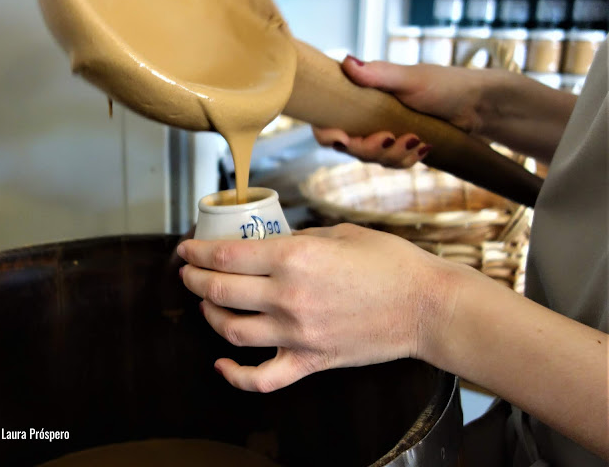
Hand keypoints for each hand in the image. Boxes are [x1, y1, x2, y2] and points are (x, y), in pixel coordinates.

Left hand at [178, 224, 454, 391]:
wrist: (426, 305)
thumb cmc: (390, 263)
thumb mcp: (340, 233)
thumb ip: (300, 238)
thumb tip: (274, 245)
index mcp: (295, 257)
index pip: (226, 256)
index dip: (198, 252)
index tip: (186, 249)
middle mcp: (288, 297)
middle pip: (220, 291)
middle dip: (194, 279)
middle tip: (188, 272)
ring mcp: (297, 334)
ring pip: (231, 331)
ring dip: (209, 316)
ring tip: (206, 304)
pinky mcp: (311, 361)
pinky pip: (263, 378)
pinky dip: (236, 376)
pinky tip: (222, 365)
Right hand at [313, 58, 490, 167]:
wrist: (476, 105)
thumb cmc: (445, 84)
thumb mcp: (411, 79)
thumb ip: (378, 74)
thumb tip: (346, 62)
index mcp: (360, 97)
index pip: (328, 122)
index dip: (328, 134)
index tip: (341, 138)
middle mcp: (366, 118)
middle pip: (350, 147)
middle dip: (369, 148)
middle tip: (392, 137)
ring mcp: (382, 134)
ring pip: (372, 159)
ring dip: (393, 155)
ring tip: (417, 140)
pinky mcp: (398, 149)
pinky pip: (392, 164)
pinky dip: (406, 160)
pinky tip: (422, 148)